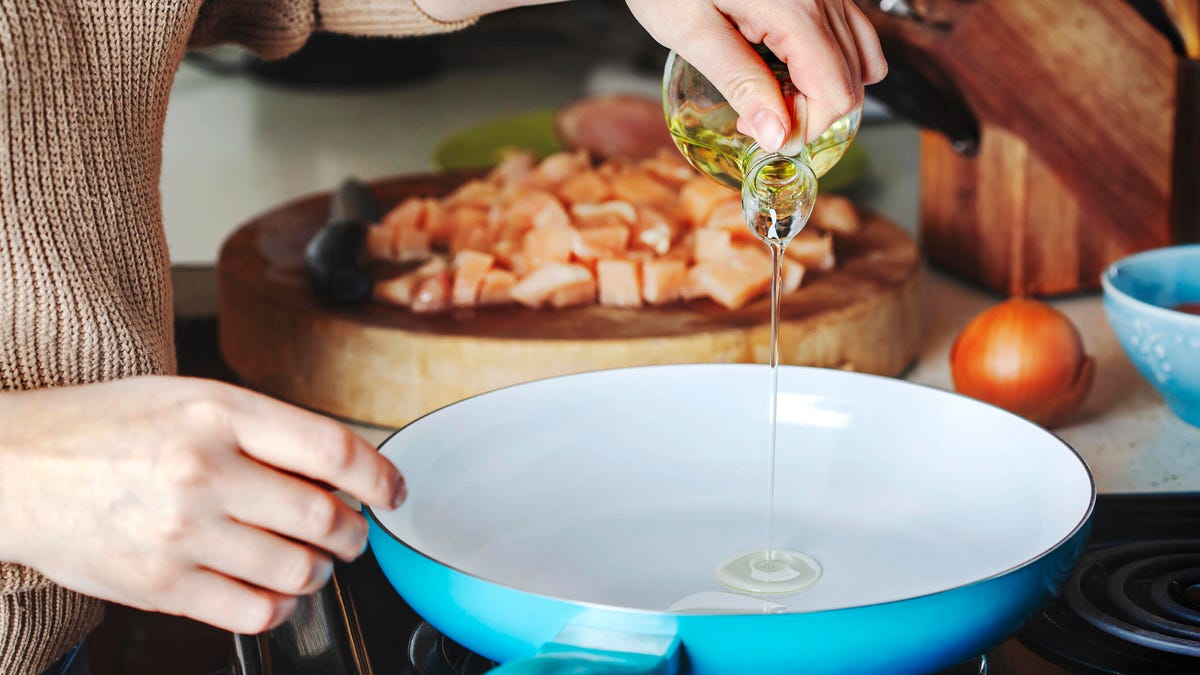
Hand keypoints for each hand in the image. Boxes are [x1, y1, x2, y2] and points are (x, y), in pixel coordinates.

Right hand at [0, 376, 404, 633]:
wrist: (15, 468)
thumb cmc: (104, 427)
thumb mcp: (189, 399)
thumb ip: (263, 431)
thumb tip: (338, 469)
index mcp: (218, 414)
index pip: (332, 451)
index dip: (380, 477)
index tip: (393, 491)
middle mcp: (204, 471)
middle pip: (324, 517)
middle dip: (354, 533)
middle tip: (351, 533)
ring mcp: (182, 532)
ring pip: (298, 570)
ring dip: (320, 572)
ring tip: (312, 562)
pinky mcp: (161, 584)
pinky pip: (253, 612)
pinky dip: (279, 607)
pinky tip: (272, 590)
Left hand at [626, 0, 887, 150]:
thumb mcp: (690, 33)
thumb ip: (739, 82)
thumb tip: (777, 135)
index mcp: (795, 12)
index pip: (835, 94)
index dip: (803, 129)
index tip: (760, 133)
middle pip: (850, 82)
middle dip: (809, 115)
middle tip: (756, 115)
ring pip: (860, 61)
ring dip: (822, 93)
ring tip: (772, 93)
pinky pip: (852, 35)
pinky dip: (833, 65)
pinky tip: (794, 69)